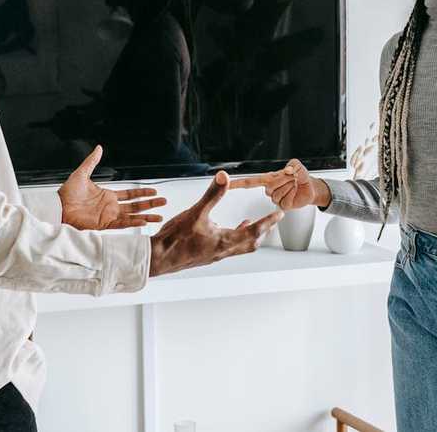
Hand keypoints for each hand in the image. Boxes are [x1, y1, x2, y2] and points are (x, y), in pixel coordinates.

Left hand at [58, 146, 166, 230]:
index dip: (142, 193)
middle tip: (164, 202)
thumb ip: (92, 161)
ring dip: (146, 216)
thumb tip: (99, 148)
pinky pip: (122, 224)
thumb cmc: (67, 192)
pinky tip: (144, 222)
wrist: (58, 207)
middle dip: (150, 204)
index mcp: (108, 195)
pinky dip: (134, 223)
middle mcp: (111, 207)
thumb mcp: (82, 173)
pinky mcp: (104, 225)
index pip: (130, 194)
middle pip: (135, 205)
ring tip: (160, 216)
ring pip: (132, 216)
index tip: (154, 191)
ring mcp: (109, 216)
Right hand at [149, 171, 283, 276]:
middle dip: (263, 231)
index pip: (255, 231)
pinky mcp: (205, 256)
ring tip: (250, 224)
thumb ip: (212, 195)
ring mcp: (214, 255)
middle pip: (251, 243)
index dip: (268, 221)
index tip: (279, 215)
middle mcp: (222, 251)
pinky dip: (232, 238)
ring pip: (239, 247)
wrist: (157, 259)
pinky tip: (220, 230)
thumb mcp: (196, 212)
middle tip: (271, 221)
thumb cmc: (175, 239)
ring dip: (248, 236)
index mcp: (225, 241)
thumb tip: (224, 177)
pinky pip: (226, 248)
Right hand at [228, 158, 331, 209]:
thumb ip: (293, 165)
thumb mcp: (298, 166)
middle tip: (292, 178)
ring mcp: (276, 198)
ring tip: (293, 185)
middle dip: (283, 181)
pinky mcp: (283, 206)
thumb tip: (288, 170)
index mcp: (269, 179)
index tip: (226, 183)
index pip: (250, 182)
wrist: (311, 188)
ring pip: (277, 195)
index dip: (238, 183)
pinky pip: (284, 203)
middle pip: (269, 187)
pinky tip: (294, 194)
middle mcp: (270, 189)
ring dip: (289, 188)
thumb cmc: (301, 176)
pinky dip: (292, 196)